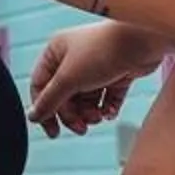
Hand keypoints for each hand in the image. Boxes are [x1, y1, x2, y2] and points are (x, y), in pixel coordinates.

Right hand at [29, 23, 165, 134]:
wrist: (142, 42)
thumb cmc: (102, 52)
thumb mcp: (69, 79)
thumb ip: (50, 101)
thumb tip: (33, 116)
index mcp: (56, 52)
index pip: (41, 86)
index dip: (44, 110)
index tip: (53, 132)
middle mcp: (74, 58)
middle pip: (64, 96)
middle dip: (73, 115)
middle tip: (82, 128)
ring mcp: (96, 66)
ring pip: (86, 100)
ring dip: (90, 113)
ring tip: (98, 117)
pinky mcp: (117, 74)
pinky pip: (107, 98)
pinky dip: (107, 108)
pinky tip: (110, 112)